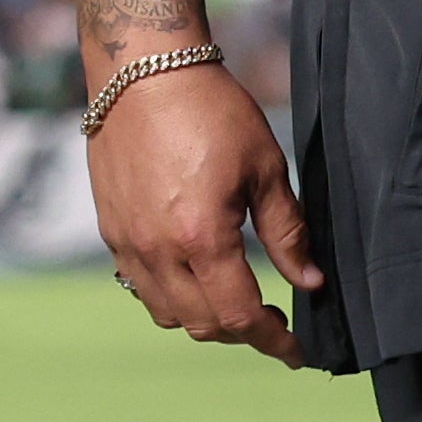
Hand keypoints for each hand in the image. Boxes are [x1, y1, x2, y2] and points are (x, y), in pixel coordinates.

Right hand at [88, 60, 324, 366]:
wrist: (143, 71)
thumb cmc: (211, 110)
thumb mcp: (265, 167)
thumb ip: (288, 231)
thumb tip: (310, 280)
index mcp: (202, 238)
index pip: (240, 316)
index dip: (273, 341)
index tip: (296, 350)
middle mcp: (158, 250)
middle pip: (203, 325)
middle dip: (243, 332)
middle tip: (273, 318)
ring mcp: (128, 243)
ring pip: (168, 314)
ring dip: (205, 319)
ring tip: (232, 297)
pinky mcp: (111, 229)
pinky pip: (140, 286)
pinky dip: (171, 297)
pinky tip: (193, 274)